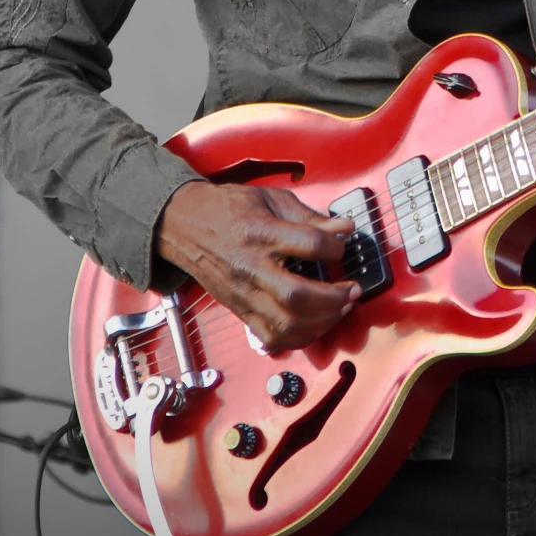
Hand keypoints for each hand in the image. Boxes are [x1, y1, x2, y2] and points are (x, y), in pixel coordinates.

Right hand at [153, 181, 361, 351]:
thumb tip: (344, 228)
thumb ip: (308, 215)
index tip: (343, 243)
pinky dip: (298, 338)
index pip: (308, 244)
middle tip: (352, 290)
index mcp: (260, 233)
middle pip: (297, 296)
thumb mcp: (269, 198)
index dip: (336, 246)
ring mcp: (244, 295)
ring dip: (321, 322)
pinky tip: (315, 324)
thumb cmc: (227, 209)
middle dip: (334, 298)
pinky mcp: (240, 311)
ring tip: (339, 308)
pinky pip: (272, 338)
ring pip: (286, 325)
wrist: (183, 224)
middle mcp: (251, 268)